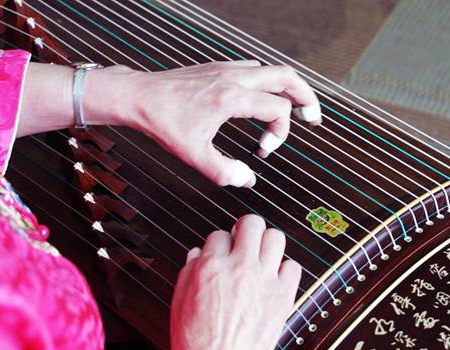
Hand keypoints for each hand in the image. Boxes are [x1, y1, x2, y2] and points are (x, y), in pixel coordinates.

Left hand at [85, 61, 321, 187]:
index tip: (263, 150)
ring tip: (290, 110)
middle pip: (286, 76)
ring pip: (270, 69)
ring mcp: (225, 69)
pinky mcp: (216, 68)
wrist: (137, 96)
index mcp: (232, 97)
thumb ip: (224, 172)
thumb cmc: (162, 124)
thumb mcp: (193, 156)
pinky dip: (265, 83)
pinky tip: (258, 100)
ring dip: (284, 89)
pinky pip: (252, 69)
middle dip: (305, 96)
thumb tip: (247, 180)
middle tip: (313, 117)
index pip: (278, 108)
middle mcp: (234, 78)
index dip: (280, 133)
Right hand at [163, 214, 301, 349]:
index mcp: (210, 267)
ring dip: (267, 243)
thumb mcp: (178, 303)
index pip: (218, 235)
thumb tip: (195, 255)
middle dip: (246, 229)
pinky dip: (285, 269)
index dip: (218, 245)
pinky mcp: (282, 296)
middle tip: (244, 242)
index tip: (220, 255)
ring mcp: (264, 280)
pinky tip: (275, 278)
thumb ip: (187, 273)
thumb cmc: (196, 344)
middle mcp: (239, 267)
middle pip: (251, 223)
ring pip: (276, 237)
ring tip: (262, 256)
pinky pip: (293, 267)